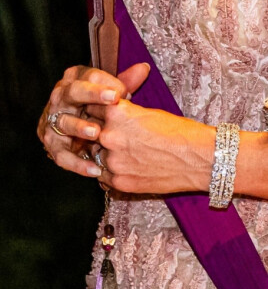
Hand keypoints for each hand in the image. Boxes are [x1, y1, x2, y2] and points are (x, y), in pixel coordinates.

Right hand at [38, 63, 149, 174]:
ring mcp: (52, 121)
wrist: (74, 134)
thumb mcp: (111, 96)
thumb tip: (143, 69)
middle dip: (92, 95)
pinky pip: (62, 156)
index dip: (105, 82)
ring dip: (79, 128)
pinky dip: (78, 164)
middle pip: (73, 92)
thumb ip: (124, 84)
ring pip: (64, 122)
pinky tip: (94, 170)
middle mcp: (60, 97)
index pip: (88, 75)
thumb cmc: (97, 109)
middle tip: (113, 99)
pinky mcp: (52, 145)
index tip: (122, 91)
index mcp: (73, 79)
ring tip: (96, 133)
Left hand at [90, 100, 214, 193]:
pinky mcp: (118, 182)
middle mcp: (109, 136)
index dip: (96, 112)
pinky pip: (102, 176)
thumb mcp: (148, 112)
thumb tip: (105, 107)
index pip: (91, 108)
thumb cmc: (179, 132)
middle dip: (97, 134)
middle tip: (111, 136)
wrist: (201, 159)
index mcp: (117, 113)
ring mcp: (112, 162)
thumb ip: (122, 111)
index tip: (101, 115)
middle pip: (88, 133)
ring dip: (103, 155)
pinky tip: (125, 167)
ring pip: (94, 156)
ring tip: (123, 153)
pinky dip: (109, 172)